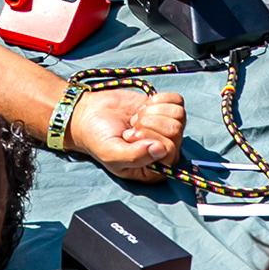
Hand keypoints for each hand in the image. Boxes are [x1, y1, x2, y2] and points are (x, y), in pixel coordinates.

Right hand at [68, 84, 185, 179]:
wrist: (90, 114)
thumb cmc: (98, 139)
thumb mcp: (111, 154)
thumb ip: (135, 156)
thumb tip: (162, 148)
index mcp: (155, 169)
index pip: (170, 150)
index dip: (149, 138)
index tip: (129, 137)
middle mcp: (165, 151)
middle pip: (176, 130)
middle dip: (148, 124)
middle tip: (131, 128)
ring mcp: (167, 129)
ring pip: (178, 114)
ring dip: (152, 112)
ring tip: (135, 119)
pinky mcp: (165, 110)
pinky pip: (177, 101)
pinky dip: (158, 100)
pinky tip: (142, 108)